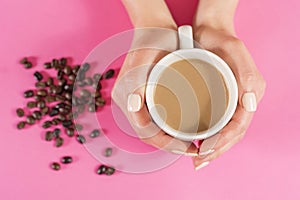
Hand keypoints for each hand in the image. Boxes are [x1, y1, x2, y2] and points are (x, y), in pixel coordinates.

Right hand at [111, 0, 198, 155]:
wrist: (153, 27)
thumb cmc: (153, 39)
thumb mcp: (145, 57)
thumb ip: (135, 82)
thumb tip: (134, 107)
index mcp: (126, 95)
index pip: (145, 130)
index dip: (166, 143)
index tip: (187, 146)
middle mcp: (128, 101)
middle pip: (148, 133)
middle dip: (170, 145)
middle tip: (193, 147)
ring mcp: (135, 100)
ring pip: (152, 129)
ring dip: (170, 139)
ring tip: (191, 141)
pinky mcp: (144, 97)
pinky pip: (154, 119)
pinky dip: (168, 129)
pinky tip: (183, 128)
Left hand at [192, 24, 265, 169]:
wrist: (210, 30)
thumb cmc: (222, 40)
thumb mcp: (235, 52)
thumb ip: (247, 76)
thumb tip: (250, 106)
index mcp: (249, 93)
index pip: (239, 126)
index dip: (223, 142)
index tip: (206, 153)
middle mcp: (241, 100)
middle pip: (232, 133)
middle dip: (216, 150)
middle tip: (199, 163)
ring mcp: (230, 100)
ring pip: (224, 130)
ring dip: (213, 147)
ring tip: (198, 158)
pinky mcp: (218, 98)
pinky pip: (216, 121)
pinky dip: (208, 134)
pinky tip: (198, 140)